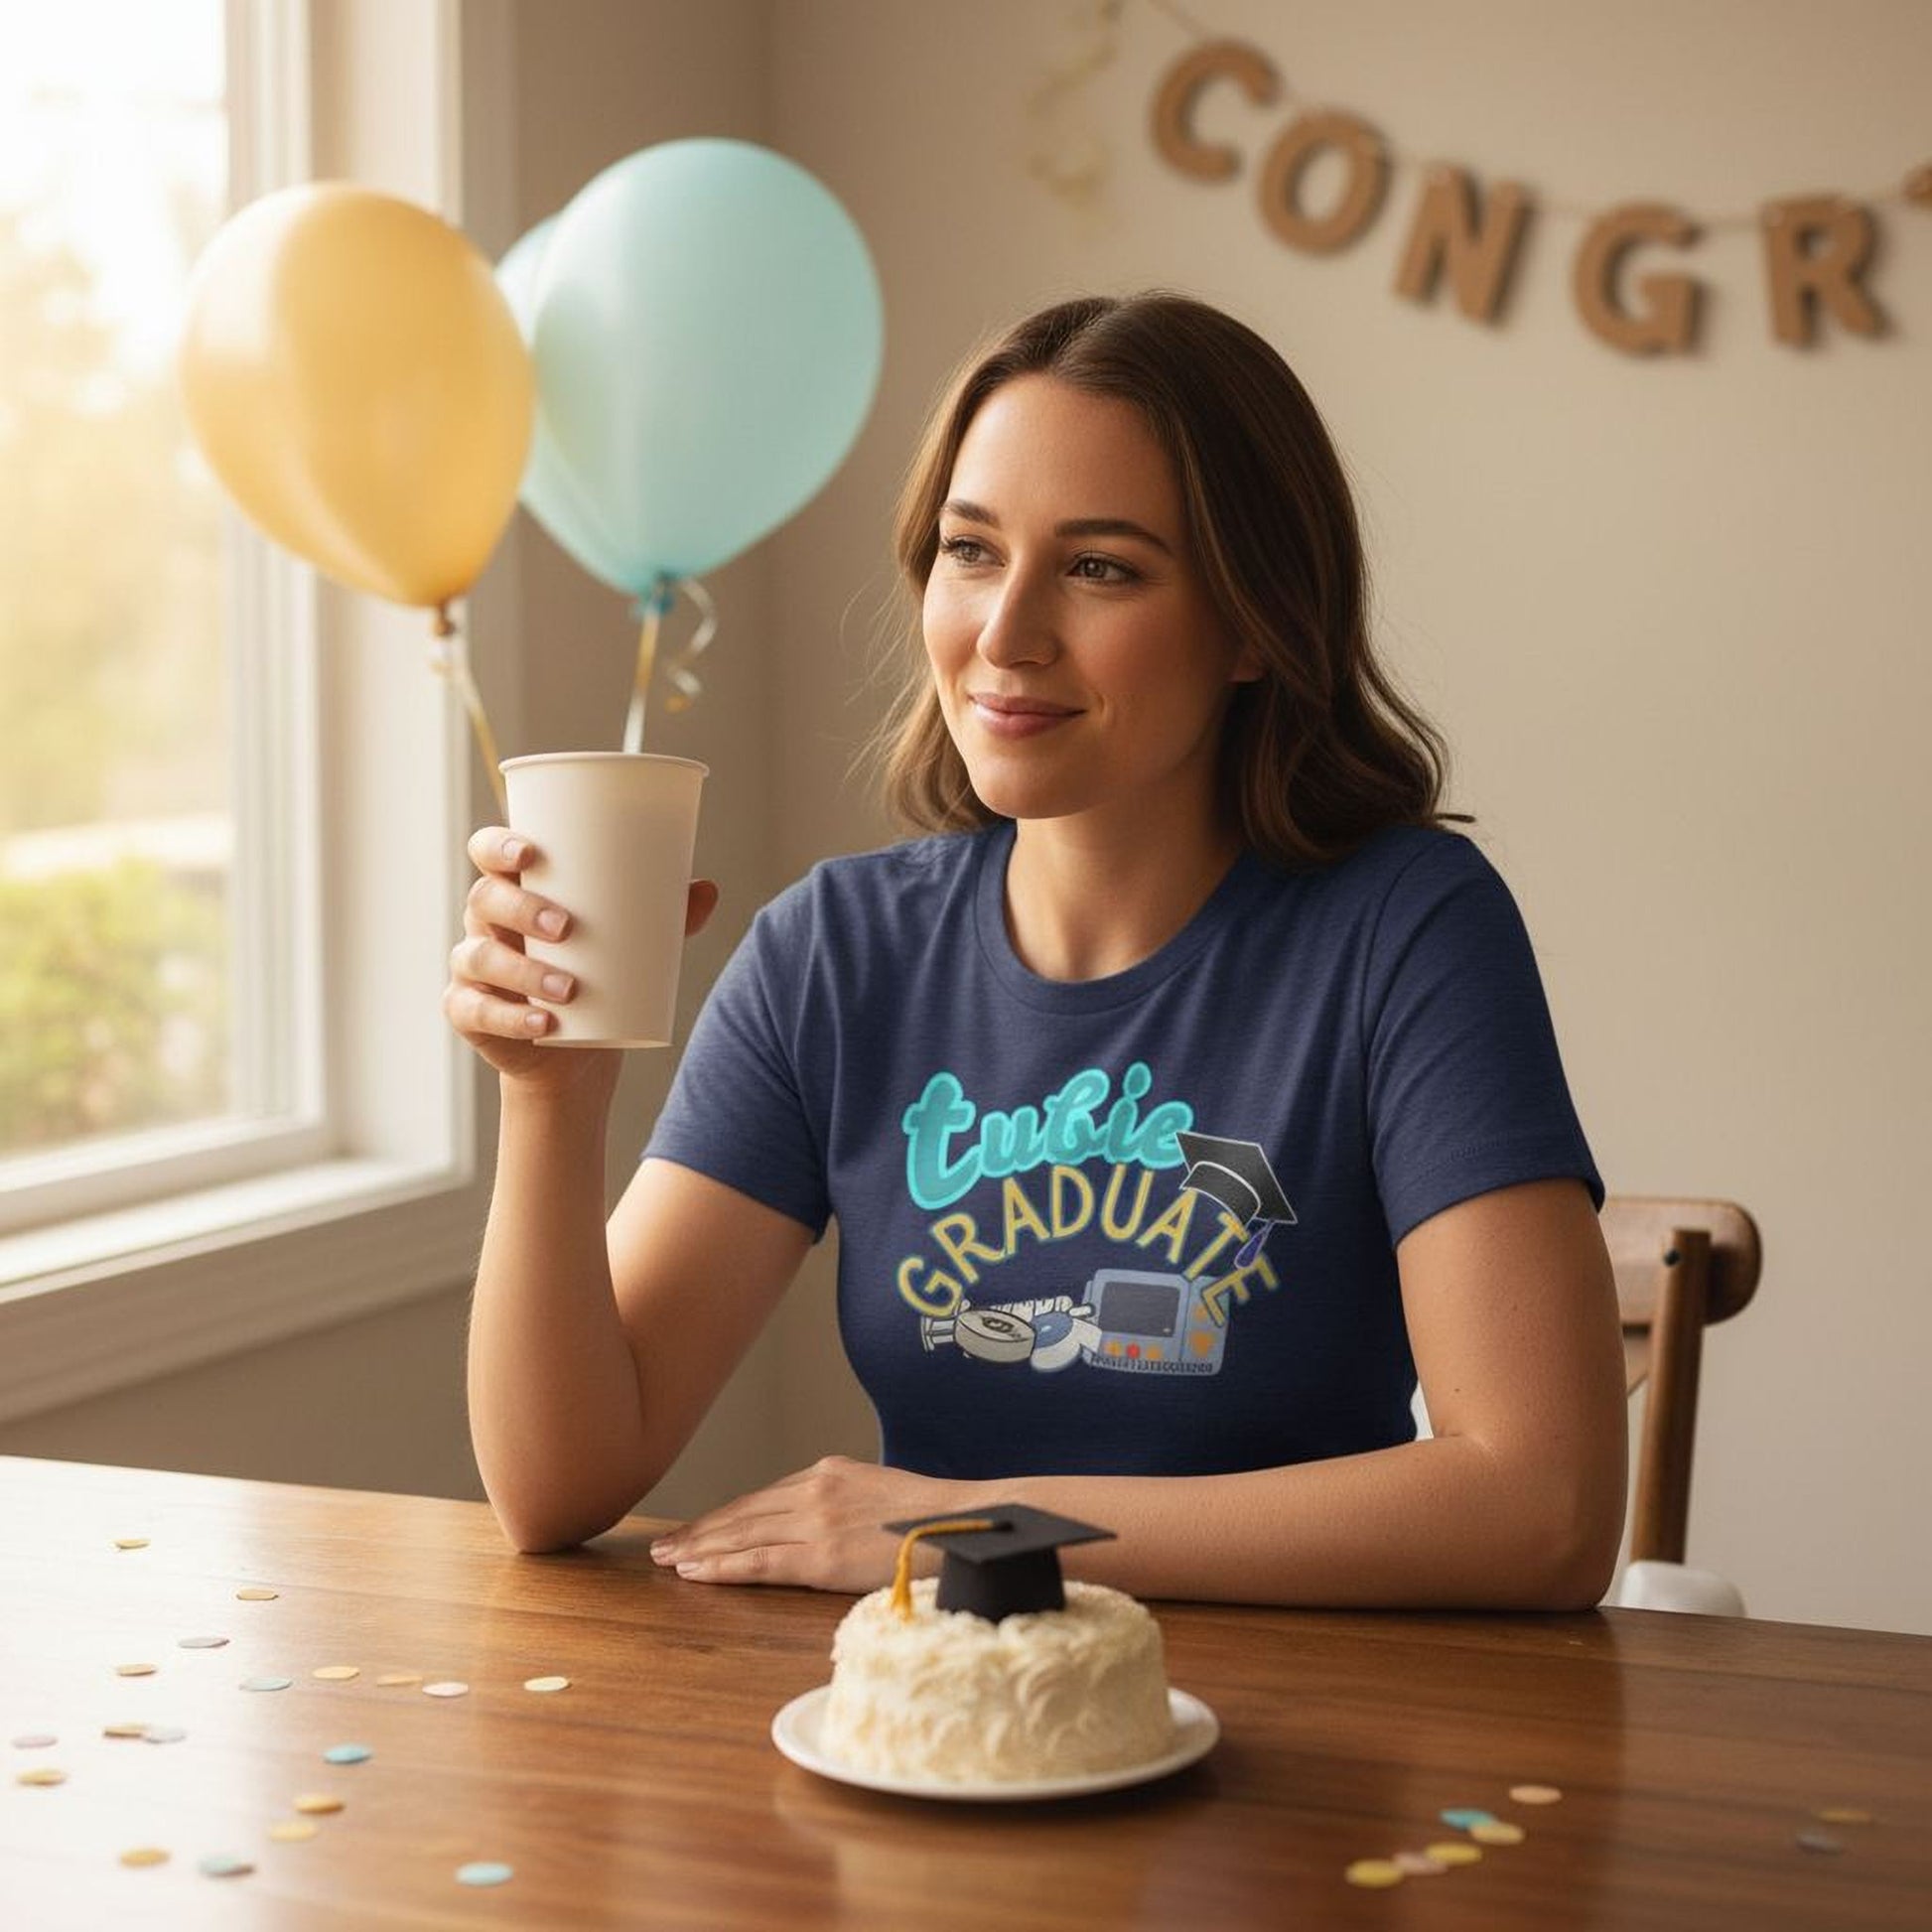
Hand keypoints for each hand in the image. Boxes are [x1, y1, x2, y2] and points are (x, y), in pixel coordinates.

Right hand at [443, 825, 719, 1086]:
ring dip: (523, 972)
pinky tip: (541, 1024)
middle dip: (521, 908)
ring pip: (481, 957)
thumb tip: (708, 889)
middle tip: (566, 926)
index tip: (531, 852)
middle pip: (484, 898)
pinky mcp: (470, 1012)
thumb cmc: (597, 974)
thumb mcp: (630, 942)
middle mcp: (485, 922)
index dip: (498, 845)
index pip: (487, 852)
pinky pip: (476, 1012)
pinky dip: (509, 1019)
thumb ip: (666, 915)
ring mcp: (472, 969)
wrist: (574, 1051)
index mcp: (516, 888)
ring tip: (569, 989)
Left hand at [648, 1457, 987, 1593]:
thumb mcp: (881, 1494)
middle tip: (663, 1545)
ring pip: (742, 1536)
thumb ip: (847, 1505)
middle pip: (744, 1513)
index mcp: (830, 1473)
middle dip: (701, 1530)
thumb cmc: (935, 1518)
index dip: (726, 1516)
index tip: (699, 1528)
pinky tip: (695, 1573)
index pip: (764, 1497)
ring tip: (668, 1561)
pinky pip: (759, 1563)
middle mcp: (815, 1489)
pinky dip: (722, 1567)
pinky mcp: (822, 1556)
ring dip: (700, 1549)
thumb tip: (831, 1527)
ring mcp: (817, 1521)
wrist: (967, 1523)